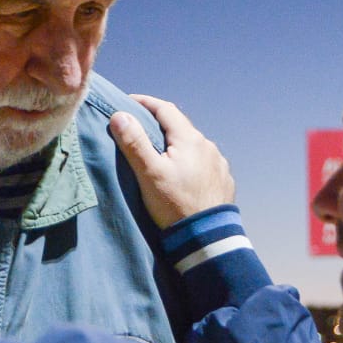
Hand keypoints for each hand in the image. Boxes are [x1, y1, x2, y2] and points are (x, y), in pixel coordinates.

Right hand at [109, 94, 234, 227]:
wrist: (207, 239)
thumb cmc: (176, 206)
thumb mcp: (149, 174)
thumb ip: (134, 143)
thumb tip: (120, 115)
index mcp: (190, 139)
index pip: (165, 109)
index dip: (144, 102)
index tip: (127, 103)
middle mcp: (208, 146)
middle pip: (179, 126)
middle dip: (158, 124)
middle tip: (138, 129)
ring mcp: (218, 164)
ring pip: (192, 146)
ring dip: (175, 145)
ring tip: (159, 155)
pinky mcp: (223, 180)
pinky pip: (203, 163)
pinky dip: (188, 162)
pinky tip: (181, 174)